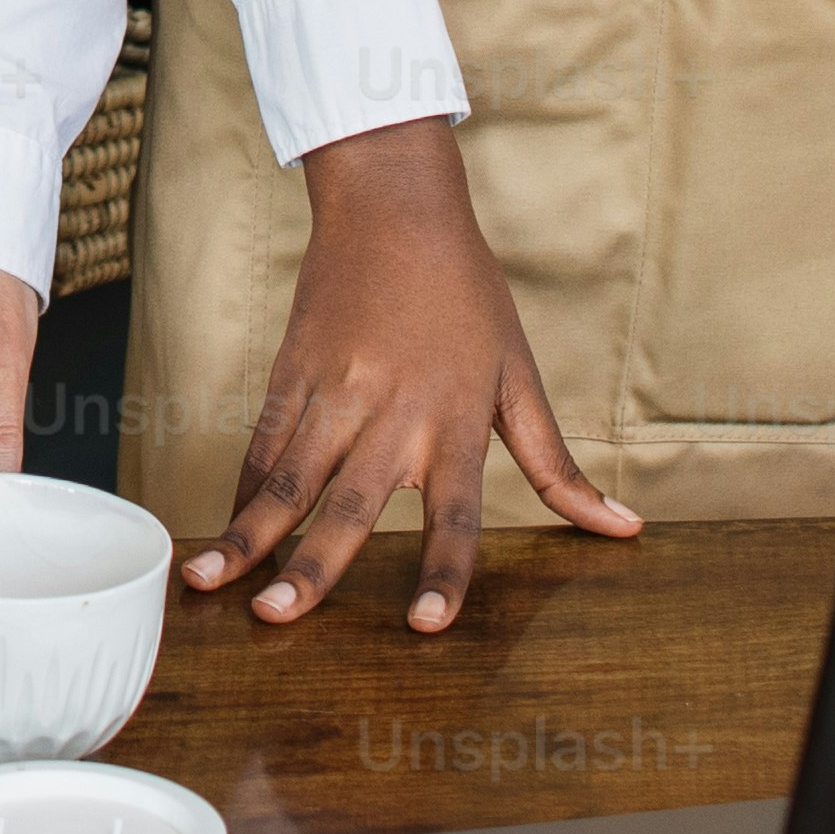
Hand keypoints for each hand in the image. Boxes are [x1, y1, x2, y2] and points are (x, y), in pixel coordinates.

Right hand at [187, 119, 636, 630]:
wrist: (393, 206)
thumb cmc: (468, 296)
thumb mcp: (519, 375)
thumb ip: (558, 465)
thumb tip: (625, 529)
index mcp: (457, 419)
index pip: (456, 512)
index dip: (444, 570)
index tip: (427, 627)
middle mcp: (394, 412)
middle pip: (351, 504)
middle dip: (312, 566)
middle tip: (276, 620)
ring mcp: (335, 392)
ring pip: (288, 476)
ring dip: (248, 534)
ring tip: (208, 584)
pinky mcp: (292, 374)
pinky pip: (262, 444)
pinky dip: (242, 493)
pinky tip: (219, 536)